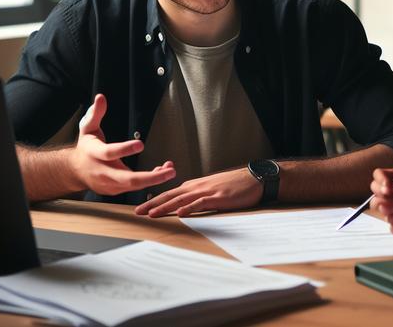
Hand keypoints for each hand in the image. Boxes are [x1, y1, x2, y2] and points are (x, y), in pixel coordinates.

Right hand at [69, 94, 175, 195]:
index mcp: (94, 154)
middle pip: (127, 179)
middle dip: (150, 178)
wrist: (75, 171)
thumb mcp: (87, 128)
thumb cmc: (86, 147)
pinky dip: (150, 181)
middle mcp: (103, 172)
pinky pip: (135, 187)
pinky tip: (162, 172)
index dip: (124, 149)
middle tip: (170, 172)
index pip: (109, 153)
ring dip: (155, 178)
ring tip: (170, 169)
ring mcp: (110, 184)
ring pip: (134, 185)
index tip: (141, 144)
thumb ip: (95, 113)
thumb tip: (101, 97)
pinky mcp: (116, 190)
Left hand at [135, 167, 261, 216]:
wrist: (254, 179)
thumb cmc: (235, 185)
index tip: (142, 208)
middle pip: (170, 195)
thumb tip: (187, 205)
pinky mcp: (218, 197)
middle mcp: (197, 186)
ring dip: (165, 206)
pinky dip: (189, 208)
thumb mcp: (213, 189)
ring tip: (152, 214)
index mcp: (195, 185)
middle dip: (153, 204)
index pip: (170, 193)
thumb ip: (199, 196)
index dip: (155, 200)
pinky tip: (180, 213)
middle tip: (138, 212)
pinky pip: (200, 203)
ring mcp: (207, 191)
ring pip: (181, 199)